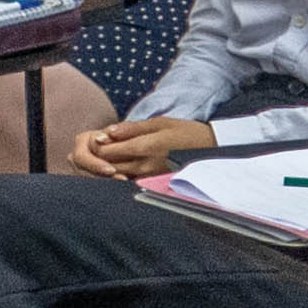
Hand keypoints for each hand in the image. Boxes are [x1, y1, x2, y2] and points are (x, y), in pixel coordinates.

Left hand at [73, 113, 218, 179]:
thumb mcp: (159, 123)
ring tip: (111, 156)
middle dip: (100, 157)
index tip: (97, 138)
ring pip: (118, 175)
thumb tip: (107, 131)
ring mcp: (150, 177)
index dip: (99, 145)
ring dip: (109, 166)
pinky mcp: (154, 184)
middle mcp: (146, 165)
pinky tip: (123, 166)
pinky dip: (122, 174)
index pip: (109, 150)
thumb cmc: (184, 132)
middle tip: (98, 148)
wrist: (210, 150)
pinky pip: (130, 181)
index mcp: (146, 146)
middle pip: (110, 165)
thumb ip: (132, 128)